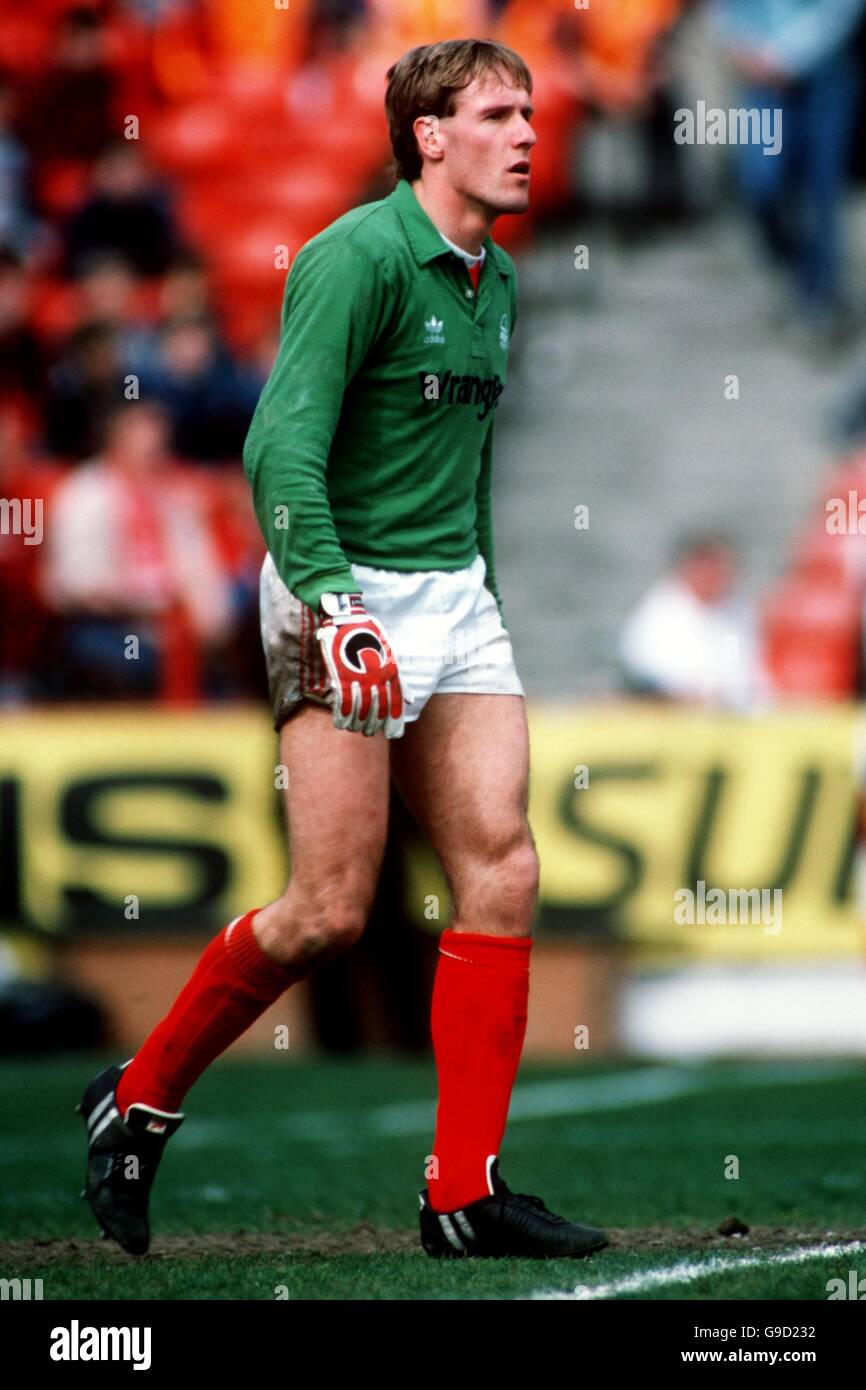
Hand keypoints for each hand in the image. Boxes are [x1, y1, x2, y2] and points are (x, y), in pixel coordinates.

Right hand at [315, 594, 407, 737]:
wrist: (349, 621)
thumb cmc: (371, 639)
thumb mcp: (391, 658)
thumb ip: (400, 681)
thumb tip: (411, 700)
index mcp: (391, 673)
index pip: (395, 704)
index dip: (394, 722)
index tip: (393, 735)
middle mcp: (377, 679)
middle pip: (377, 711)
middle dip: (373, 726)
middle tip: (369, 733)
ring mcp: (359, 678)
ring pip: (360, 710)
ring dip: (358, 724)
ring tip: (356, 730)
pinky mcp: (342, 676)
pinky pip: (343, 702)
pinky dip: (342, 716)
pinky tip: (342, 724)